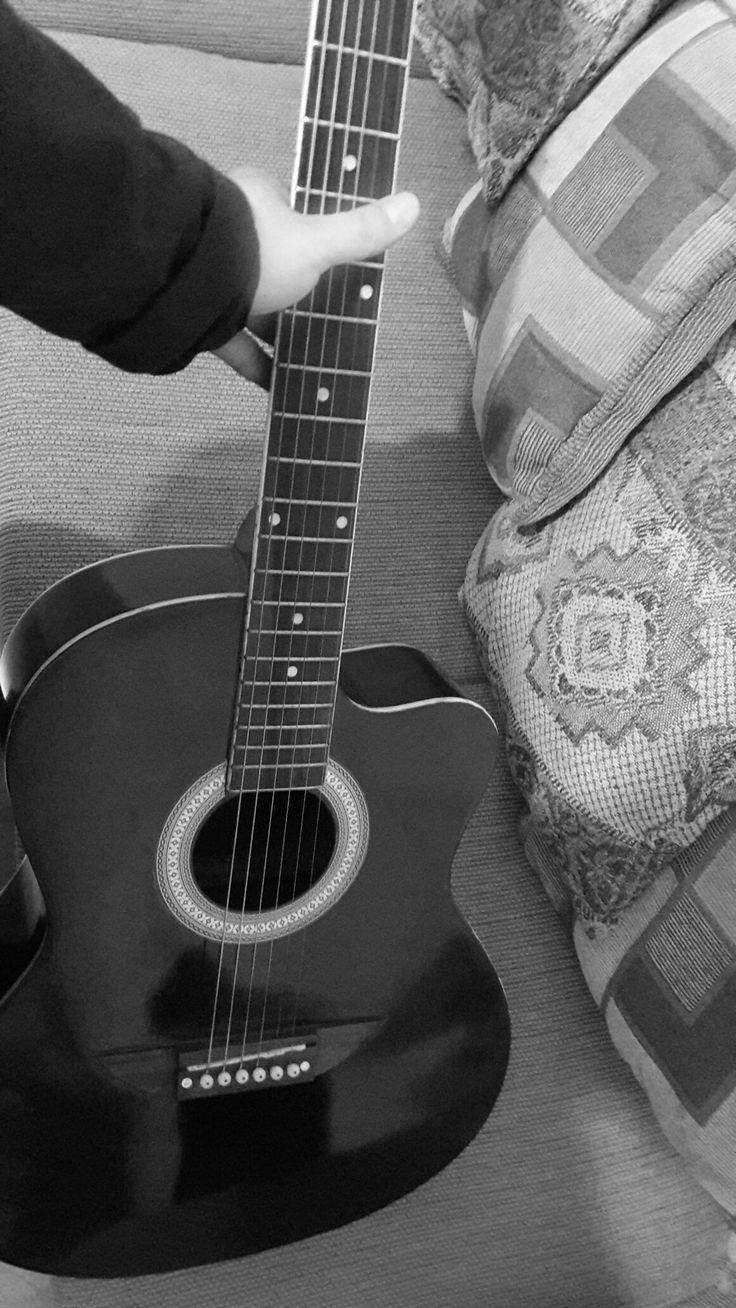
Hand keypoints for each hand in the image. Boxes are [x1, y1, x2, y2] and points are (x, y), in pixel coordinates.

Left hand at [211, 167, 419, 386]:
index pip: (291, 214)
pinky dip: (253, 361)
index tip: (336, 265)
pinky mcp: (196, 314)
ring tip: (308, 354)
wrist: (184, 278)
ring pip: (249, 303)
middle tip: (328, 319)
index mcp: (259, 203)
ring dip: (275, 328)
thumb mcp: (317, 243)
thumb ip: (360, 233)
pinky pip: (230, 340)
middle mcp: (231, 234)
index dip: (314, 236)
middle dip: (295, 291)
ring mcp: (211, 275)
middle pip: (271, 263)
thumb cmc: (256, 251)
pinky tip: (275, 384)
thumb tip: (413, 202)